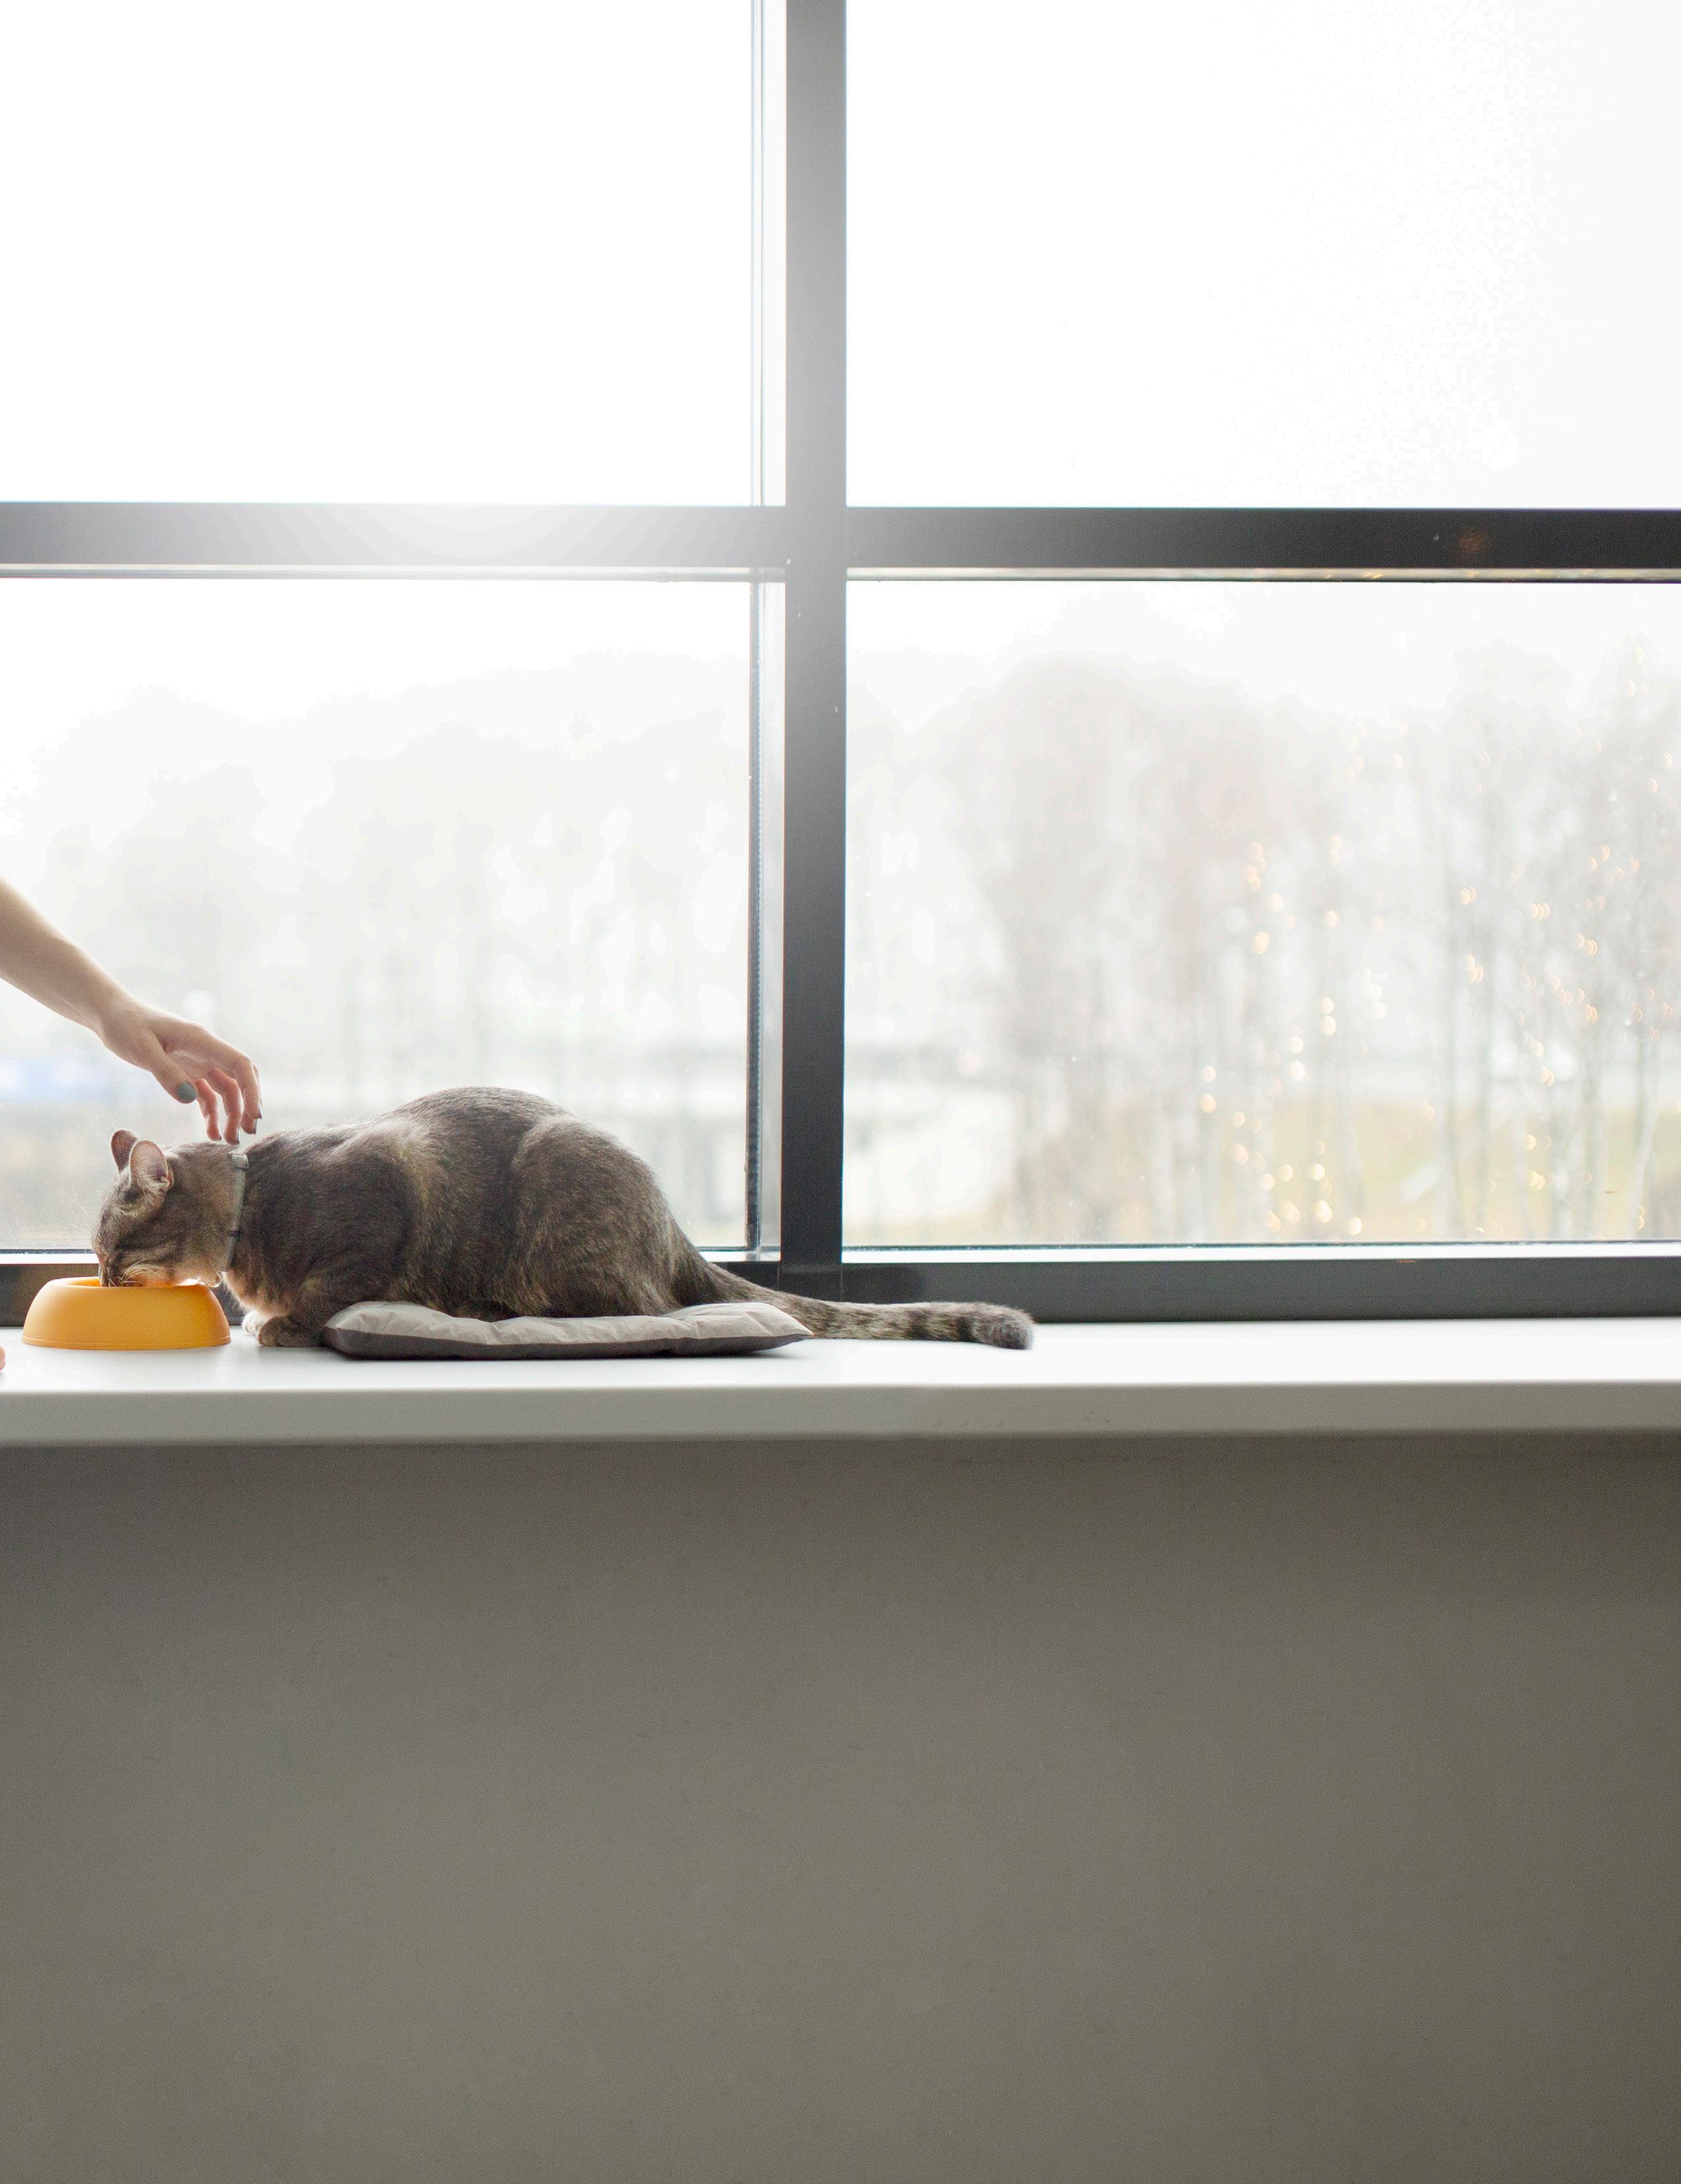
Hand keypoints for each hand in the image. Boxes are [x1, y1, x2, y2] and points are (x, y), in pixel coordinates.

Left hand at [96, 1001, 261, 1143]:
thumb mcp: (142, 1049)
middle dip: (247, 1106)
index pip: (240, 1064)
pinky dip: (212, 1113)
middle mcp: (206, 1051)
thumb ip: (166, 1073)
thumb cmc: (126, 1026)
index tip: (254, 1116)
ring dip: (231, 1114)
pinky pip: (207, 1095)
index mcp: (201, 1041)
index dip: (252, 1090)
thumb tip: (189, 1098)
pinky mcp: (186, 1072)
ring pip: (226, 1090)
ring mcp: (198, 1062)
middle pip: (239, 1080)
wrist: (112, 1016)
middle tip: (245, 1134)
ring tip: (227, 1140)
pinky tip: (210, 1132)